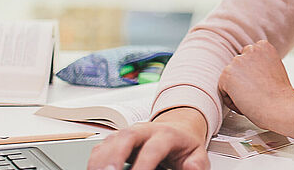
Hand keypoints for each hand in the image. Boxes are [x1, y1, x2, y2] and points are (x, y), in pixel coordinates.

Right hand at [87, 107, 209, 169]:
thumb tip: (191, 169)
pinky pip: (102, 146)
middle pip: (125, 137)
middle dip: (114, 156)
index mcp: (166, 134)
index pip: (153, 149)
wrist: (178, 129)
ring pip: (110, 140)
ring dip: (100, 159)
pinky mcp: (117, 140)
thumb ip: (197, 164)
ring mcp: (128, 133)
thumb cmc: (184, 145)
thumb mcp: (198, 154)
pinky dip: (95, 160)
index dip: (144, 165)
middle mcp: (144, 130)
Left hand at [218, 40, 293, 138]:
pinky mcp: (227, 75)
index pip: (248, 59)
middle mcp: (250, 50)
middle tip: (257, 93)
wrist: (280, 107)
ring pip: (230, 80)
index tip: (263, 84)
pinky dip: (232, 101)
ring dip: (238, 90)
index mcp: (263, 46)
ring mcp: (237, 61)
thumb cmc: (280, 95)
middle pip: (238, 68)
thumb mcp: (275, 69)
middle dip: (244, 80)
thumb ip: (261, 64)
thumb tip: (249, 71)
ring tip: (253, 99)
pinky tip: (246, 103)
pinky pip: (223, 91)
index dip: (254, 75)